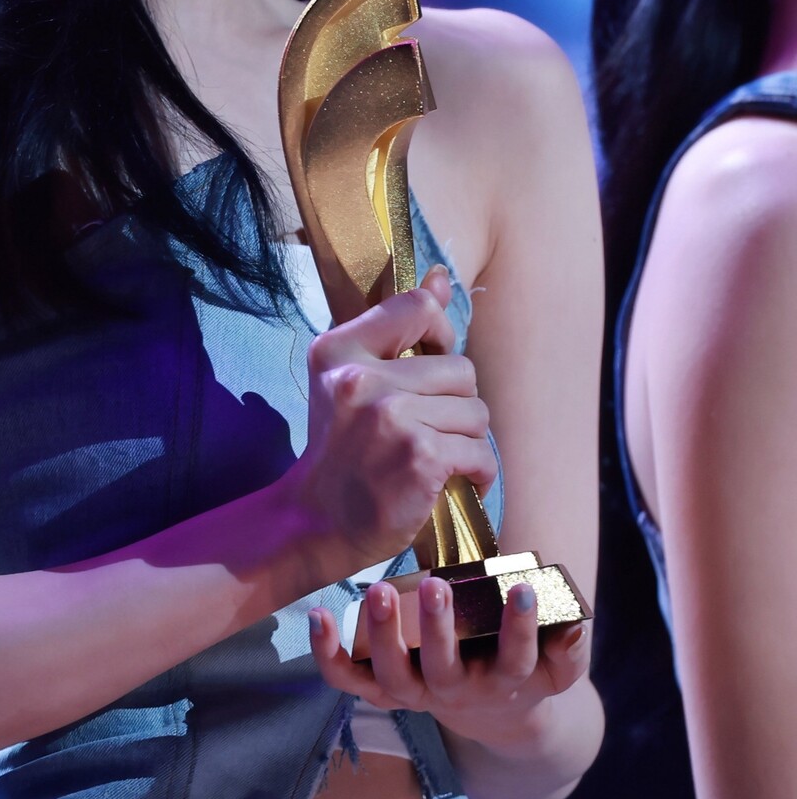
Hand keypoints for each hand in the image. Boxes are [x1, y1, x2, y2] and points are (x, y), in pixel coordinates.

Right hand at [284, 265, 496, 577]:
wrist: (317, 521)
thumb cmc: (342, 448)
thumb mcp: (350, 378)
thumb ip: (396, 327)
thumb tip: (441, 277)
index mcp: (339, 348)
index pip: (419, 307)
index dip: (441, 336)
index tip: (432, 366)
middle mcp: (361, 377)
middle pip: (461, 369)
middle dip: (457, 403)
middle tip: (429, 429)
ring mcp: (391, 417)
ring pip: (476, 412)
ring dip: (467, 440)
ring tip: (438, 456)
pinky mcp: (419, 457)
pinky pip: (480, 452)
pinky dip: (477, 473)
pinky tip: (455, 481)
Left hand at [308, 576, 591, 753]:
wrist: (494, 713)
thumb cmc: (525, 668)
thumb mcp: (556, 664)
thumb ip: (569, 645)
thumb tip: (576, 621)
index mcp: (502, 681)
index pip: (515, 660)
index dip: (520, 630)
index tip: (522, 590)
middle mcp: (454, 692)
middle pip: (443, 670)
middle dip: (439, 630)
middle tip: (437, 585)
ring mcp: (414, 693)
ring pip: (392, 676)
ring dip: (383, 636)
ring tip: (379, 590)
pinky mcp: (382, 689)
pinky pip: (348, 680)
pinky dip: (328, 654)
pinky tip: (318, 615)